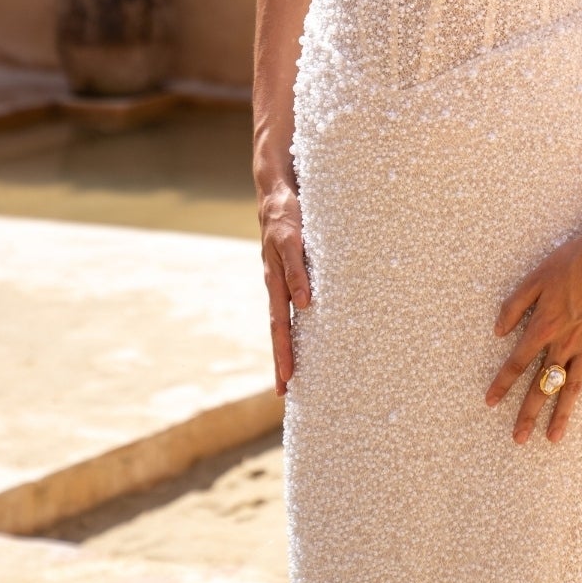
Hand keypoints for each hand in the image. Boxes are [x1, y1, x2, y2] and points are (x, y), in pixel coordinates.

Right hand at [259, 183, 311, 395]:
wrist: (279, 191)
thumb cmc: (288, 213)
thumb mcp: (292, 239)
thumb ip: (297, 269)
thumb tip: (304, 304)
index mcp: (276, 280)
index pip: (280, 325)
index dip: (284, 352)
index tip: (286, 380)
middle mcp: (277, 283)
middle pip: (279, 329)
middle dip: (282, 359)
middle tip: (284, 391)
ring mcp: (281, 278)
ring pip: (283, 318)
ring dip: (287, 345)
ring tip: (290, 374)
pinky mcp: (288, 270)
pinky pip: (289, 302)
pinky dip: (294, 322)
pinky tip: (303, 334)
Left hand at [484, 212, 581, 444]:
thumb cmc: (570, 261)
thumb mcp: (534, 278)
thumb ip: (513, 306)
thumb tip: (498, 332)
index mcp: (544, 327)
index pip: (517, 362)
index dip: (502, 383)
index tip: (490, 402)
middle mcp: (566, 342)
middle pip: (543, 384)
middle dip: (529, 412)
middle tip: (518, 439)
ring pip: (573, 386)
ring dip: (563, 413)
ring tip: (553, 438)